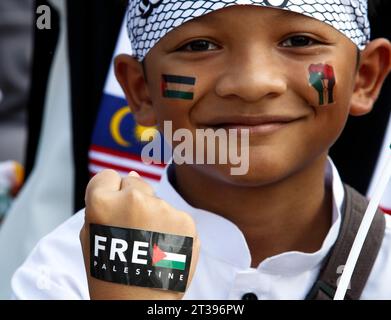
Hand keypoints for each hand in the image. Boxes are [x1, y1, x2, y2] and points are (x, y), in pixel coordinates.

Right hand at [80, 169, 199, 299]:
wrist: (138, 303)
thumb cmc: (111, 270)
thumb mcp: (90, 234)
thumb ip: (104, 200)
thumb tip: (132, 172)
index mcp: (103, 202)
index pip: (108, 176)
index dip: (110, 195)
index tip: (113, 213)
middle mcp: (134, 199)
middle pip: (135, 182)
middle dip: (133, 200)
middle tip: (132, 230)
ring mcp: (163, 209)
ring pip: (157, 199)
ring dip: (154, 214)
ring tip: (149, 244)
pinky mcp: (186, 220)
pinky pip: (175, 213)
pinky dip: (171, 227)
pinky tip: (163, 247)